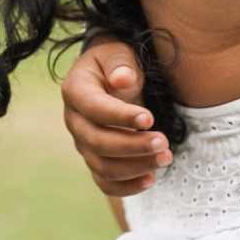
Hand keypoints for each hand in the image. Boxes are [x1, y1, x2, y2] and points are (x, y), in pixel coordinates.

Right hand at [61, 38, 171, 195]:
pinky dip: (126, 186)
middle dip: (132, 146)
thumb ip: (120, 64)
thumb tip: (122, 79)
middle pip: (97, 142)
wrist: (111, 72)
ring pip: (102, 165)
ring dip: (135, 167)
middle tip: (164, 143)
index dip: (120, 116)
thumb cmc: (116, 60)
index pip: (94, 109)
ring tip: (165, 158)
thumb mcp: (118, 52)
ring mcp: (83, 142)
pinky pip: (105, 180)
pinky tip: (151, 180)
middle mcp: (74, 120)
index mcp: (76, 91)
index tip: (150, 119)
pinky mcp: (96, 157)